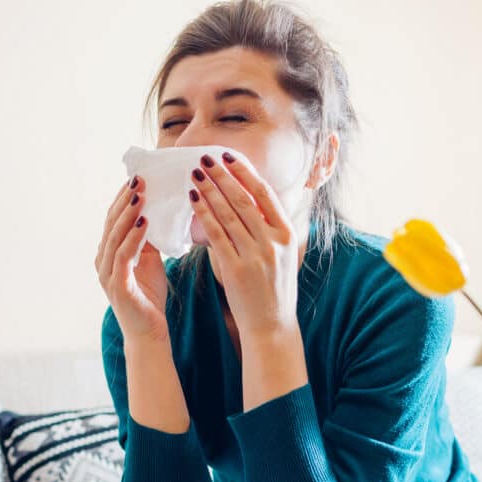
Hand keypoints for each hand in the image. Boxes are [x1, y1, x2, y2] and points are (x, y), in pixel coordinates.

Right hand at [95, 177, 167, 341]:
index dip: (123, 199)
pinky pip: (123, 256)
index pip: (113, 219)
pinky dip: (133, 237)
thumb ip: (147, 239)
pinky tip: (144, 222)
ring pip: (115, 236)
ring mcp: (107, 273)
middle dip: (125, 200)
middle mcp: (103, 261)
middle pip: (111, 223)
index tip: (137, 178)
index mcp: (108, 253)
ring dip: (128, 213)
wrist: (149, 332)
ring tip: (141, 195)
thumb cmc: (149, 296)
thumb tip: (154, 212)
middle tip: (139, 179)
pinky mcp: (117, 285)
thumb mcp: (150, 260)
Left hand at [189, 153, 298, 339]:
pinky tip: (194, 201)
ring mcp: (255, 256)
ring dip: (210, 191)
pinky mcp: (236, 270)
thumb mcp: (281, 255)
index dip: (245, 172)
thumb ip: (269, 228)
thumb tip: (250, 199)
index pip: (265, 194)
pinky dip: (204, 216)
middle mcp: (273, 243)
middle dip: (223, 176)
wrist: (271, 326)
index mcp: (287, 235)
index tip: (228, 156)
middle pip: (245, 200)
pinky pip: (216, 236)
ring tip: (195, 174)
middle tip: (205, 158)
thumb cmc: (273, 289)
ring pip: (229, 215)